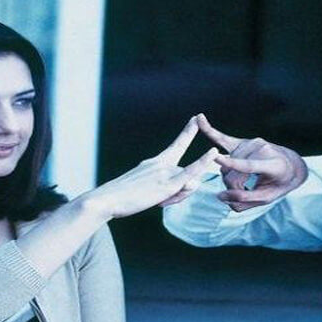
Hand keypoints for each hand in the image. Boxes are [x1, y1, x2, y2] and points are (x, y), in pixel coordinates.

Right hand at [84, 116, 217, 219]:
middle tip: (159, 201)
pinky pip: (190, 171)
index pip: (177, 145)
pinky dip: (203, 160)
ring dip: (176, 198)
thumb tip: (192, 182)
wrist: (107, 199)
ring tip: (156, 202)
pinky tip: (214, 151)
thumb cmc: (125, 198)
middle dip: (179, 194)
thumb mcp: (148, 190)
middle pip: (187, 177)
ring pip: (188, 185)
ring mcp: (164, 171)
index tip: (196, 119)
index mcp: (155, 162)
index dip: (188, 132)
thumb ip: (172, 187)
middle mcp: (161, 163)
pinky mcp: (167, 183)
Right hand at [196, 114, 307, 211]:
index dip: (233, 164)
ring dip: (229, 178)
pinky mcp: (241, 142)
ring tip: (243, 183)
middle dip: (232, 188)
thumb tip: (220, 196)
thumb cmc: (278, 184)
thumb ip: (244, 200)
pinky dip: (209, 129)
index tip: (217, 159)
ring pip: (225, 166)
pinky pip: (222, 138)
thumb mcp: (267, 198)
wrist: (289, 165)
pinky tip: (199, 119)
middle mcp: (261, 149)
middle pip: (232, 172)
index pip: (249, 165)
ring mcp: (251, 143)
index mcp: (273, 164)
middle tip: (242, 193)